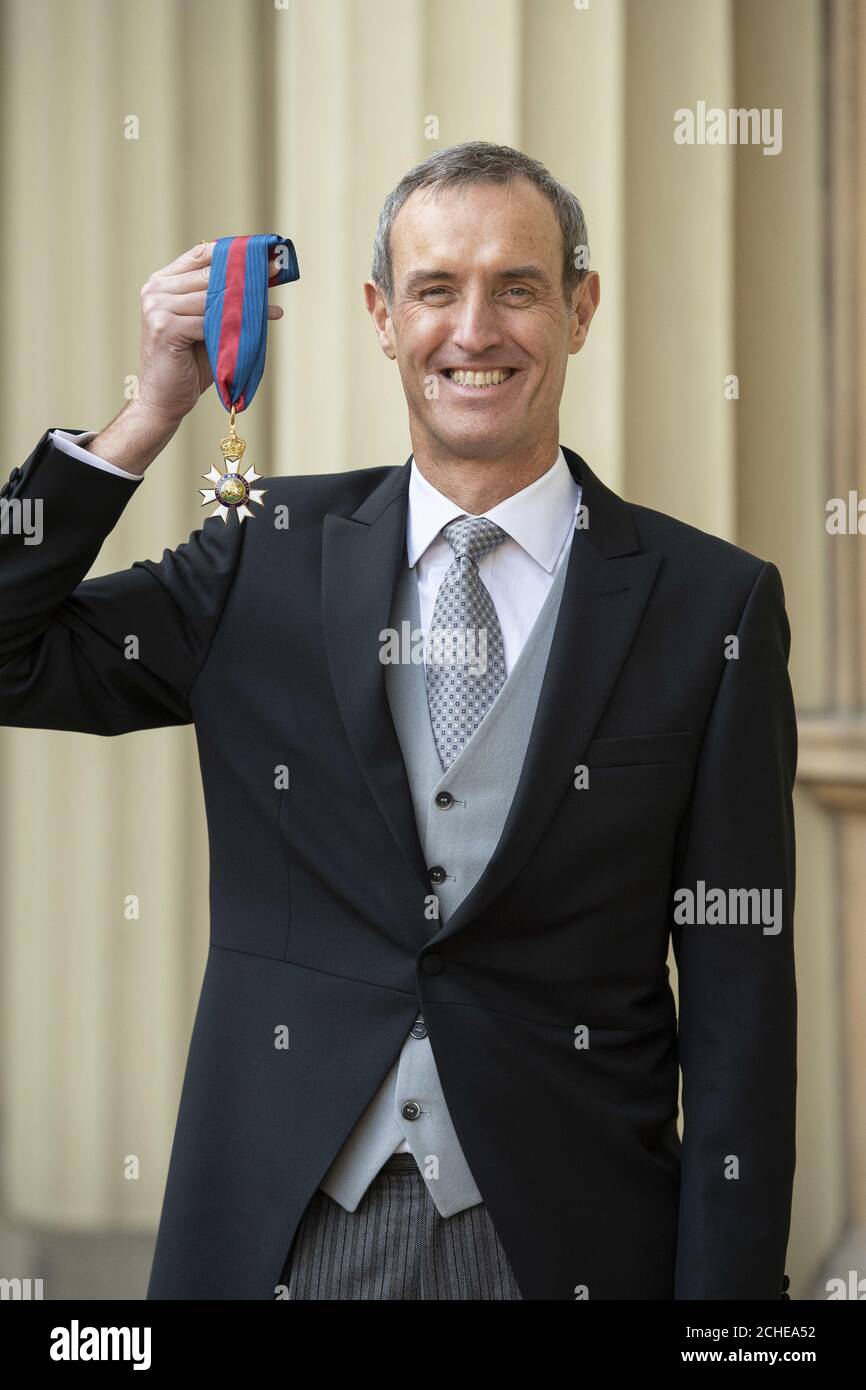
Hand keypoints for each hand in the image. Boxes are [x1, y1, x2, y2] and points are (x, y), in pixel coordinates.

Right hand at [136, 240, 284, 427]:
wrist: (164, 399)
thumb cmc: (189, 364)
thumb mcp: (206, 325)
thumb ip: (222, 301)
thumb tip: (261, 281)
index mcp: (162, 282)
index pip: (201, 255)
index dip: (234, 252)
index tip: (264, 253)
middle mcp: (156, 290)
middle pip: (209, 274)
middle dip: (246, 273)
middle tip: (276, 270)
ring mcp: (157, 307)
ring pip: (212, 298)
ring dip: (246, 301)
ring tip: (271, 305)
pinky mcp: (164, 327)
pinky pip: (208, 321)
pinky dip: (236, 325)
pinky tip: (258, 326)